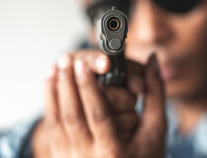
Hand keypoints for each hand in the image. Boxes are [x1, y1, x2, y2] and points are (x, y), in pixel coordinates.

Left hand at [32, 50, 165, 157]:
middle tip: (67, 59)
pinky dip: (50, 103)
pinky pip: (51, 127)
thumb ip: (154, 93)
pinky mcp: (61, 154)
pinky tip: (51, 84)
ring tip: (56, 67)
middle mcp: (88, 157)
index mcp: (114, 152)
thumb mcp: (155, 129)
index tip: (83, 64)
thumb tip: (152, 60)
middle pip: (73, 116)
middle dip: (68, 84)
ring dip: (55, 91)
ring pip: (57, 120)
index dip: (88, 87)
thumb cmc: (144, 156)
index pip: (98, 114)